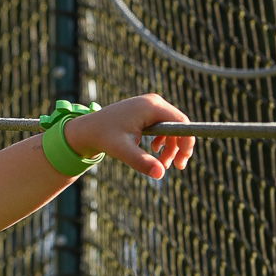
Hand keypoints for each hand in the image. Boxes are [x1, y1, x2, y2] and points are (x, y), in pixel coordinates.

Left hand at [68, 93, 193, 180]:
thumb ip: (142, 161)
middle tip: (174, 168)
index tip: (182, 162)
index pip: (181, 123)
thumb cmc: (104, 137)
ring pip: (172, 126)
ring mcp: (150, 104)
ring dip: (170, 146)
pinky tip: (155, 149)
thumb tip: (160, 174)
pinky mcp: (146, 109)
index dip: (187, 143)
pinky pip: (164, 124)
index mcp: (151, 107)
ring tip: (162, 164)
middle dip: (178, 147)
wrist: (88, 129)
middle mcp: (154, 101)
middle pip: (179, 124)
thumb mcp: (122, 150)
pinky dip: (163, 139)